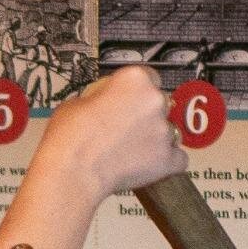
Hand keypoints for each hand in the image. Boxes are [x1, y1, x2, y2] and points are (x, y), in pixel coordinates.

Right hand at [40, 64, 186, 196]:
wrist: (73, 171)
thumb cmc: (69, 135)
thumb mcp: (79, 100)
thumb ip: (102, 97)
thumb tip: (107, 103)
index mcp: (134, 79)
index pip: (149, 77)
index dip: (137, 91)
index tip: (128, 100)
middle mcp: (156, 100)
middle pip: (161, 103)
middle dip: (147, 114)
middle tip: (126, 128)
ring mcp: (164, 130)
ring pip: (171, 130)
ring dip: (157, 138)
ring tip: (134, 150)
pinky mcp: (168, 159)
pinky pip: (178, 158)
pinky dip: (167, 162)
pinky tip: (149, 165)